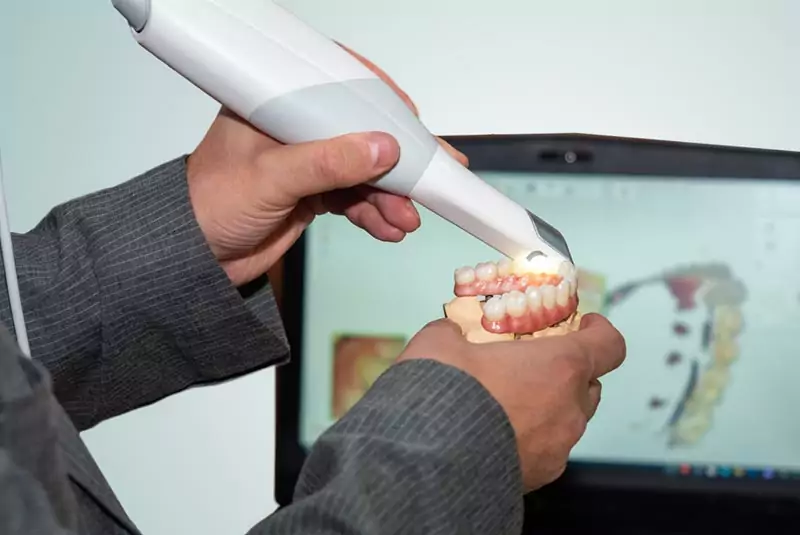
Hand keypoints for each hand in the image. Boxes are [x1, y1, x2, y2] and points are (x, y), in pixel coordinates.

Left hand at [186, 47, 467, 285]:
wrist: (196, 259)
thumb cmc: (209, 206)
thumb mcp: (270, 179)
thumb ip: (326, 163)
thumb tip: (381, 148)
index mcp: (274, 104)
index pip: (336, 86)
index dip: (378, 101)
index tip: (410, 123)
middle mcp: (294, 128)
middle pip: (359, 133)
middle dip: (394, 161)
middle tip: (428, 178)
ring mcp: (307, 162)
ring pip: (362, 171)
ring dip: (389, 196)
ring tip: (405, 218)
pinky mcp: (313, 193)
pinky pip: (355, 198)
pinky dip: (374, 213)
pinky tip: (388, 228)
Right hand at [397, 313, 625, 490]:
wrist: (429, 459)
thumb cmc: (446, 390)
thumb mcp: (439, 341)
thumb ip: (454, 332)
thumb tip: (451, 333)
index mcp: (560, 365)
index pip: (609, 344)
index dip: (599, 331)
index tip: (583, 325)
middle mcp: (570, 408)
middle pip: (589, 385)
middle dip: (567, 373)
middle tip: (532, 366)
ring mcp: (558, 447)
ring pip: (566, 421)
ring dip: (546, 409)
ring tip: (504, 406)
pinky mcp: (540, 477)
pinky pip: (545, 451)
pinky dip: (528, 440)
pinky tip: (492, 437)